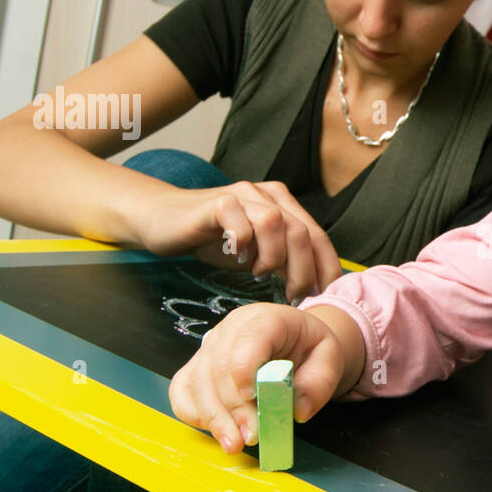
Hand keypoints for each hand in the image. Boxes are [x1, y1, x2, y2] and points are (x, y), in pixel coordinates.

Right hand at [136, 180, 342, 302]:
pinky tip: (236, 257)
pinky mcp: (217, 202)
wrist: (164, 220)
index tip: (324, 296)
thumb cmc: (214, 240)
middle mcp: (267, 195)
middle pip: (302, 232)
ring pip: (276, 223)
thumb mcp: (256, 253)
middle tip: (293, 296)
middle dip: (303, 271)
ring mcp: (243, 195)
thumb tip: (312, 288)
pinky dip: (242, 243)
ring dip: (273, 256)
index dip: (327, 267)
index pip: (318, 236)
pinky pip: (240, 221)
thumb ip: (283, 261)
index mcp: (284, 206)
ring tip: (259, 274)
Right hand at [168, 302, 344, 453]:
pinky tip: (216, 430)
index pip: (249, 337)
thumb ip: (318, 383)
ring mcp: (210, 347)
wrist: (297, 342)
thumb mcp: (329, 359)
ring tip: (233, 443)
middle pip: (219, 366)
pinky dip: (194, 413)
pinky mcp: (197, 367)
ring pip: (197, 381)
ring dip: (213, 417)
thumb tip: (298, 410)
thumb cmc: (309, 349)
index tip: (251, 396)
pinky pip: (182, 390)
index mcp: (266, 319)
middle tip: (250, 436)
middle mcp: (231, 329)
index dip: (244, 367)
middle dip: (233, 407)